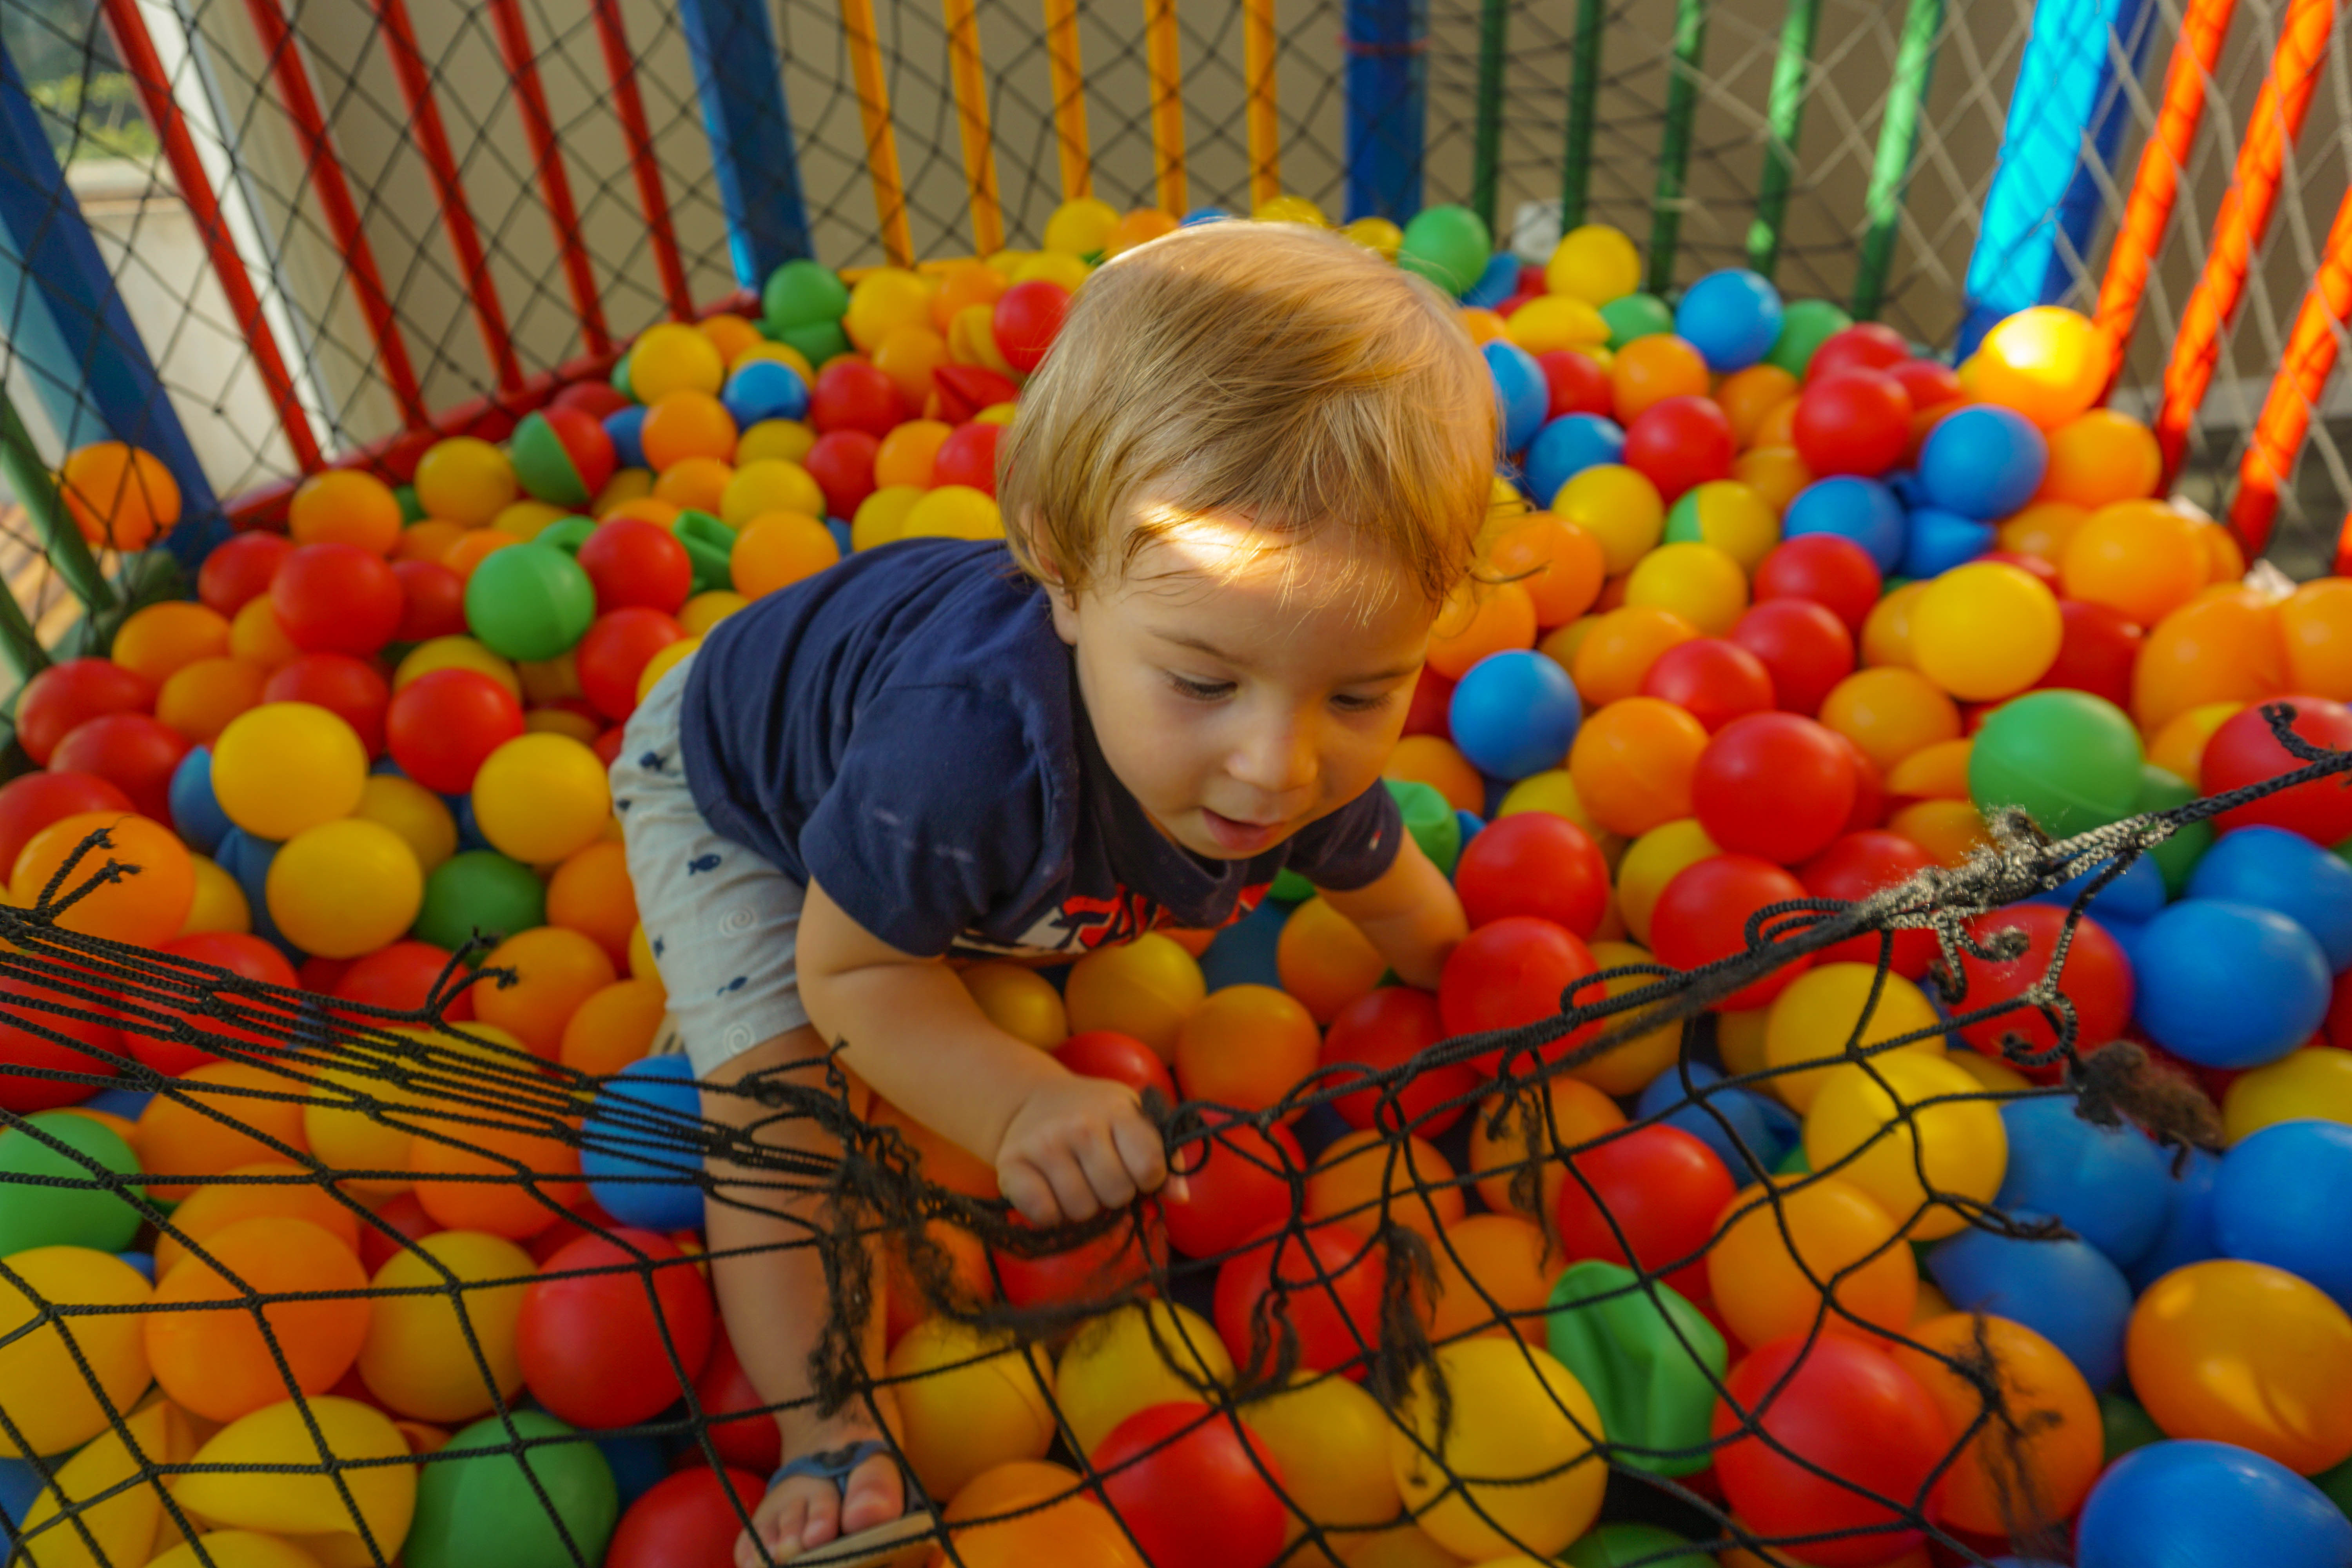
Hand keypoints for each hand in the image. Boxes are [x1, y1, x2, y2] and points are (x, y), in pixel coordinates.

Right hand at [995, 1073, 1172, 1226]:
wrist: (1030, 1100)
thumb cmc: (1093, 1115)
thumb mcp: (1133, 1120)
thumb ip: (1164, 1155)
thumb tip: (1179, 1196)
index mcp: (1117, 1111)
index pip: (1151, 1167)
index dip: (1147, 1179)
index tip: (1135, 1169)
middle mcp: (1080, 1126)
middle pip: (1116, 1194)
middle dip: (1114, 1194)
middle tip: (1100, 1176)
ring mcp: (1044, 1144)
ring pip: (1081, 1210)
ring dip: (1083, 1206)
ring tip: (1076, 1181)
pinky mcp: (1012, 1164)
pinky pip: (1043, 1214)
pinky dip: (1050, 1215)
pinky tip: (1051, 1192)